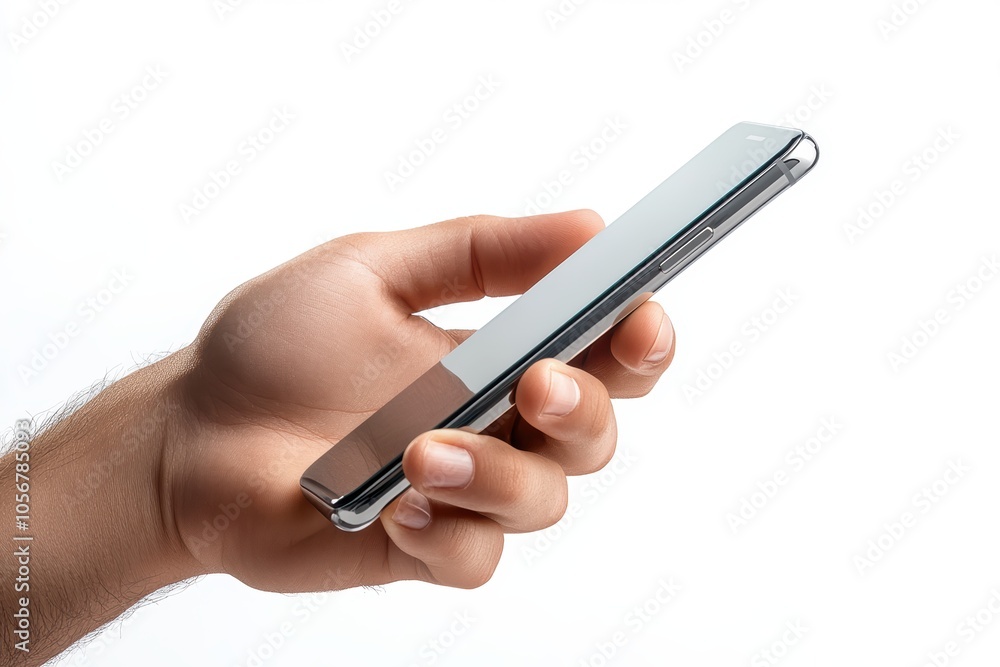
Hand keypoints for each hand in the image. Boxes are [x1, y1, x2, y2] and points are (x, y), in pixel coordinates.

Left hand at [171, 210, 675, 591]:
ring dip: (499, 475)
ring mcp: (459, 491)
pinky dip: (448, 534)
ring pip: (544, 501)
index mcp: (496, 355)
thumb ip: (479, 250)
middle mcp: (492, 425)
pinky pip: (477, 559)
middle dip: (584, 410)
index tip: (636, 319)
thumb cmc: (274, 346)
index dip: (638, 340)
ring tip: (422, 451)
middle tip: (536, 386)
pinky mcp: (420, 547)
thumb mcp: (372, 268)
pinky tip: (395, 506)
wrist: (190, 436)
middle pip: (595, 433)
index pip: (600, 352)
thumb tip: (587, 223)